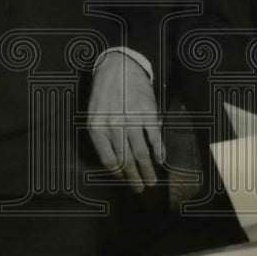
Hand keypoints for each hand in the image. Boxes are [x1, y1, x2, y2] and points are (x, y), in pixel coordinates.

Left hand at [87, 52, 164, 192]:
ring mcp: (131, 119)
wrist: (120, 66)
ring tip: (152, 181)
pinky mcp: (147, 112)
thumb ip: (102, 136)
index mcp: (96, 127)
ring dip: (148, 170)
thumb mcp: (94, 113)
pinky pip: (154, 137)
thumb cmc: (105, 91)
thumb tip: (115, 162)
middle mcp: (113, 125)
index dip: (118, 174)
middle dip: (134, 178)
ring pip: (140, 152)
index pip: (108, 159)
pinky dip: (159, 151)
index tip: (125, 182)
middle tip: (140, 189)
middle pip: (125, 160)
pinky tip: (161, 160)